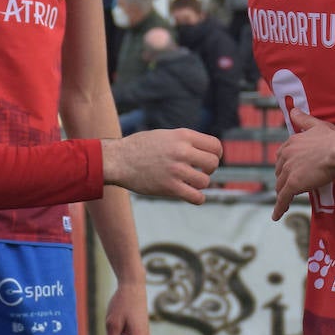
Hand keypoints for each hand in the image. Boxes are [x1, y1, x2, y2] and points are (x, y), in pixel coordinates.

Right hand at [102, 129, 221, 203]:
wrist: (118, 159)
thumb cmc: (140, 147)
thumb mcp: (165, 135)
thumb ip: (185, 142)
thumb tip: (206, 152)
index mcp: (183, 136)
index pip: (215, 146)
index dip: (216, 154)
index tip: (209, 160)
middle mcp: (182, 151)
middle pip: (213, 163)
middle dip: (209, 169)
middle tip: (199, 171)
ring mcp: (176, 170)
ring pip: (205, 181)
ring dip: (200, 184)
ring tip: (190, 182)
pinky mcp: (169, 187)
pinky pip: (196, 197)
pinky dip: (197, 198)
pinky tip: (191, 195)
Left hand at [272, 108, 334, 219]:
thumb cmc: (333, 138)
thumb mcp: (316, 124)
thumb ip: (303, 119)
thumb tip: (293, 110)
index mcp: (291, 143)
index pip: (282, 156)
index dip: (285, 165)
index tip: (288, 171)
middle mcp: (286, 156)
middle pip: (279, 172)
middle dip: (283, 179)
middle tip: (288, 187)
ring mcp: (288, 171)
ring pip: (281, 186)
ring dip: (282, 194)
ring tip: (284, 202)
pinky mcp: (293, 184)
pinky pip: (283, 198)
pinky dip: (279, 208)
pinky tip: (277, 216)